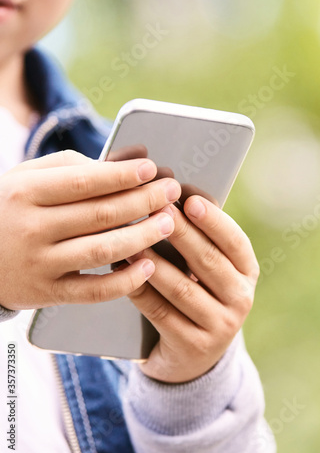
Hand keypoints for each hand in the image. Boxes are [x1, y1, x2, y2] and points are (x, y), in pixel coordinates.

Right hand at [0, 150, 179, 309]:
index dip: (122, 176)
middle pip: (100, 215)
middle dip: (144, 201)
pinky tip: (149, 266)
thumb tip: (130, 159)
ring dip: (142, 237)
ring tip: (168, 223)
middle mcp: (32, 228)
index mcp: (27, 192)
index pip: (84, 182)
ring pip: (102, 250)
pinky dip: (124, 281)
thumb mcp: (29, 178)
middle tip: (171, 192)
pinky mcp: (49, 292)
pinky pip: (94, 291)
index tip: (151, 169)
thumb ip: (75, 167)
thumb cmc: (11, 208)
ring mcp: (41, 264)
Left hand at [127, 195, 259, 382]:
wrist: (195, 356)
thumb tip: (179, 197)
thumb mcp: (212, 271)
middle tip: (156, 210)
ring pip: (182, 288)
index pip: (235, 242)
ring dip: (154, 261)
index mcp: (248, 273)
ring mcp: (220, 326)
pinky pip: (161, 313)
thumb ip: (202, 239)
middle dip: (180, 233)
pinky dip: (140, 290)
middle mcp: (241, 298)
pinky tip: (123, 271)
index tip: (189, 200)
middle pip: (208, 261)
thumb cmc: (200, 295)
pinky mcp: (194, 346)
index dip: (213, 221)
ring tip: (133, 239)